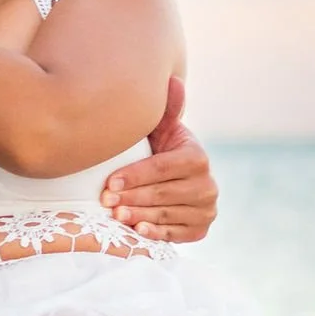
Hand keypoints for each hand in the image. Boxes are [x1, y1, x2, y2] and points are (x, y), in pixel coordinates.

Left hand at [101, 77, 218, 241]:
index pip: (162, 168)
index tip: (110, 181)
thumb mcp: (161, 129)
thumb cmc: (159, 150)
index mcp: (198, 157)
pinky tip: (138, 230)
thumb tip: (173, 81)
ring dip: (140, 215)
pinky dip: (157, 233)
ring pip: (168, 214)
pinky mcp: (200, 230)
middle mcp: (208, 185)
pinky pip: (177, 234)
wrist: (172, 180)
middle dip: (132, 196)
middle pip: (164, 193)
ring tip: (115, 215)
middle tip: (106, 200)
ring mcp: (206, 210)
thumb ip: (166, 109)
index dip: (136, 175)